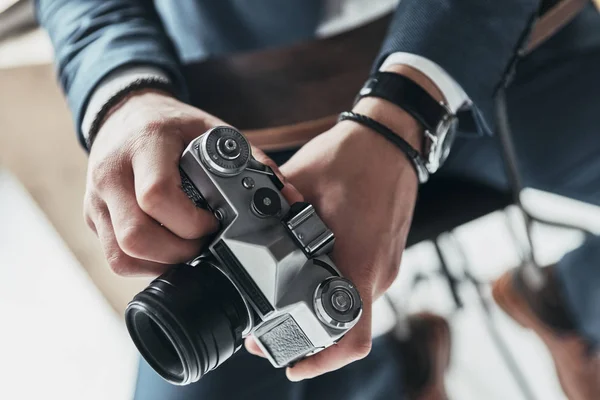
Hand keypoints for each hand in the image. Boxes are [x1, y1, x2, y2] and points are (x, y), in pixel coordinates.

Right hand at [84, 91, 298, 275]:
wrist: (125, 114)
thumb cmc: (172, 124)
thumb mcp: (213, 130)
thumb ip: (251, 161)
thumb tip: (287, 197)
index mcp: (144, 146)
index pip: (157, 196)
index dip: (190, 222)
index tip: (213, 223)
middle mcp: (111, 174)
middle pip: (135, 237)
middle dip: (178, 253)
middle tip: (202, 245)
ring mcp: (96, 199)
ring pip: (120, 256)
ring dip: (160, 264)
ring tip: (187, 251)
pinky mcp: (93, 217)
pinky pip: (115, 257)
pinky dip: (145, 264)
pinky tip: (168, 251)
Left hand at [245, 99, 422, 380]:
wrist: (391, 139)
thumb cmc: (352, 158)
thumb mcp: (299, 186)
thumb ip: (272, 217)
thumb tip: (242, 233)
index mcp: (358, 262)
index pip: (350, 338)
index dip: (319, 360)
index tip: (289, 362)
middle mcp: (377, 273)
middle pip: (345, 328)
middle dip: (308, 334)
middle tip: (269, 322)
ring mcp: (386, 266)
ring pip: (350, 305)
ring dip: (319, 306)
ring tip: (287, 286)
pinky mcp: (385, 256)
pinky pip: (359, 283)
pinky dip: (334, 284)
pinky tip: (313, 263)